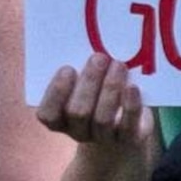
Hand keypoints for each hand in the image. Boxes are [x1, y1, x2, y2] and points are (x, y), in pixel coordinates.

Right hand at [36, 53, 156, 152]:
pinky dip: (130, 105)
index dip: (56, 93)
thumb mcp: (89, 85)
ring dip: (110, 88)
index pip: (48, 114)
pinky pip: (128, 126)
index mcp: (61, 119)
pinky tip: (133, 87)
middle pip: (77, 113)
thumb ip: (83, 71)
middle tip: (99, 57)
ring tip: (118, 65)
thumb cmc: (101, 97)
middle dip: (88, 83)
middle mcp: (79, 131)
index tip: (68, 68)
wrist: (129, 129)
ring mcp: (103, 139)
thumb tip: (89, 41)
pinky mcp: (129, 139)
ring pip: (101, 119)